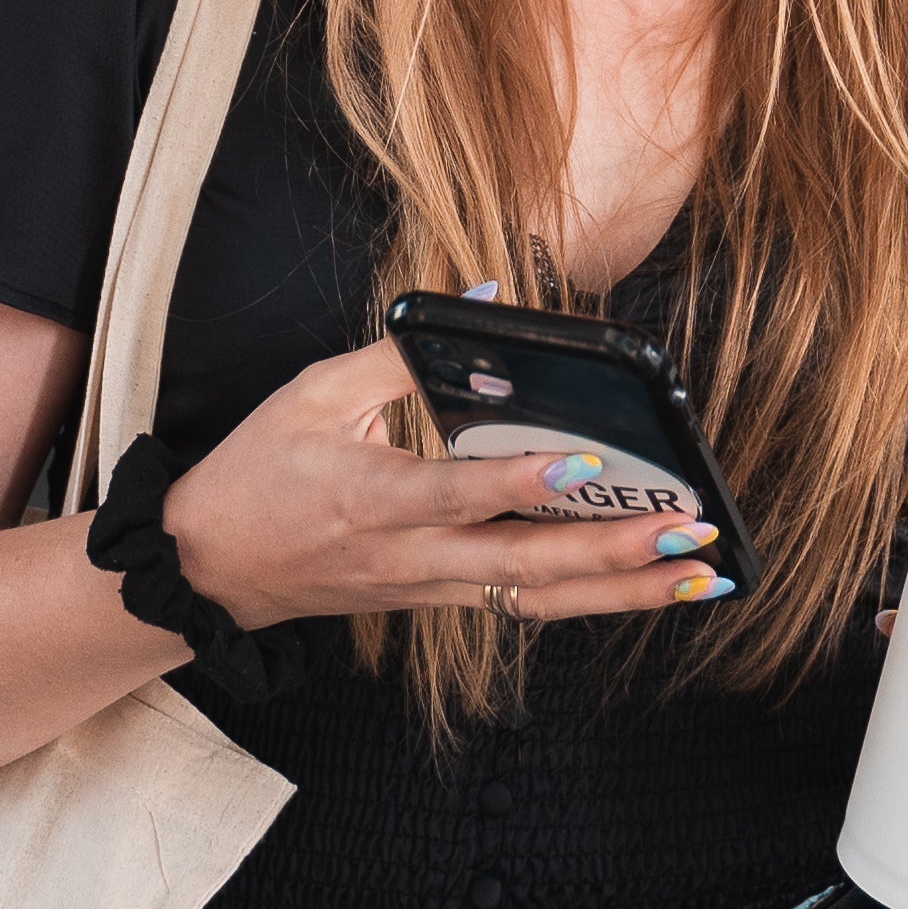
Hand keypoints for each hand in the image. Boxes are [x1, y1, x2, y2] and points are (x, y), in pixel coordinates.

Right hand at [160, 340, 736, 634]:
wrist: (210, 570)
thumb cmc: (260, 472)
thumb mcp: (314, 394)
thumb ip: (401, 351)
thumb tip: (485, 302)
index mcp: (370, 498)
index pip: (457, 494)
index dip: (521, 483)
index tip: (585, 465)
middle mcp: (408, 557)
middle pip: (520, 567)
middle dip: (611, 554)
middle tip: (687, 534)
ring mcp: (428, 589)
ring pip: (535, 600)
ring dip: (621, 593)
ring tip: (697, 577)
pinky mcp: (439, 601)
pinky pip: (523, 606)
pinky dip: (590, 599)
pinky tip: (648, 589)